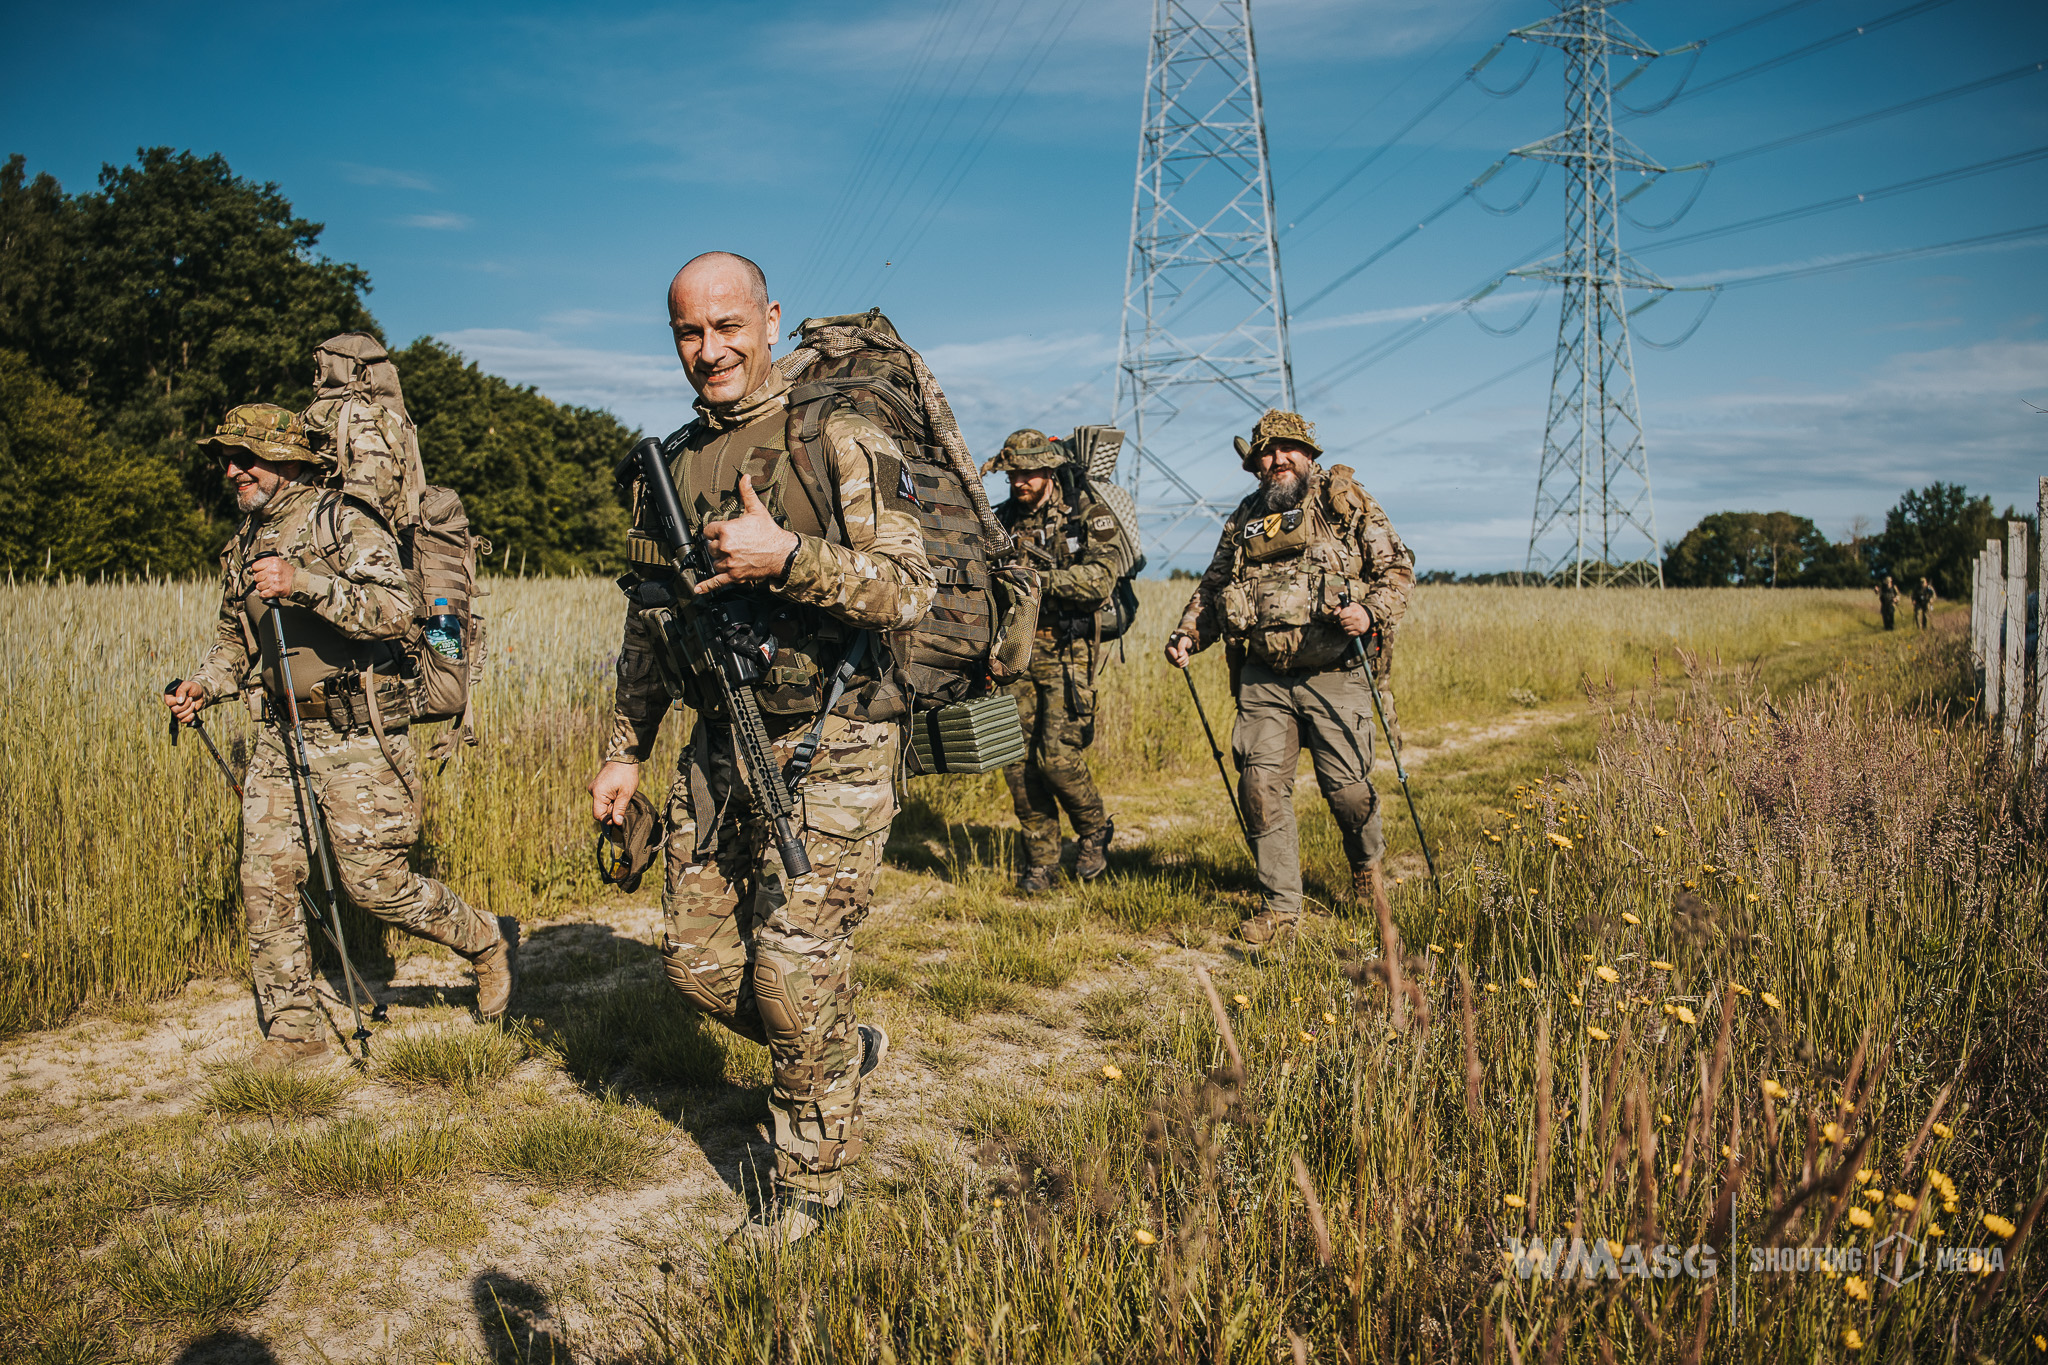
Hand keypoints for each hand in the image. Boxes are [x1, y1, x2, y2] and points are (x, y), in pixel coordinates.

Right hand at [164, 679, 206, 724]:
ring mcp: (176, 710)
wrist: (201, 694)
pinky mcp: (182, 715)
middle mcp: (171, 704)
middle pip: (174, 710)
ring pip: (179, 716)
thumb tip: (179, 701)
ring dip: (189, 710)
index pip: (169, 702)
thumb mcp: (188, 685)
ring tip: (193, 703)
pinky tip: (193, 713)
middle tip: (191, 699)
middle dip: (186, 705)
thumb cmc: (193, 688)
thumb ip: (182, 691)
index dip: (178, 701)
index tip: (187, 697)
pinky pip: (182, 720)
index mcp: (169, 696)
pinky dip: (189, 718)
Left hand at [249, 555, 297, 600]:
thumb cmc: (288, 573)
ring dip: (262, 587)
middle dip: (260, 579)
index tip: (260, 572)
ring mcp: (274, 581)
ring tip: (269, 585)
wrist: (299, 581)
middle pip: (256, 577)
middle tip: (266, 579)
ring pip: (258, 586)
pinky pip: (263, 594)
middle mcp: (273, 571)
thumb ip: (266, 563)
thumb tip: (252, 569)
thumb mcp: (278, 562)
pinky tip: (268, 592)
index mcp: (273, 562)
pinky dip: (264, 595)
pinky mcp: (275, 590)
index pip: (254, 566)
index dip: (257, 570)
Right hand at [590, 761, 641, 826]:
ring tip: (621, 795)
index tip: (619, 817)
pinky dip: (610, 798)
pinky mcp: (597, 785)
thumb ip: (620, 809)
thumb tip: (617, 823)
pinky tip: (617, 792)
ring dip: (612, 804)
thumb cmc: (626, 774)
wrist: (624, 757)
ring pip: (602, 804)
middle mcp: (592, 791)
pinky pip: (602, 798)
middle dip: (612, 810)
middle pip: (600, 810)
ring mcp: (594, 787)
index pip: (598, 815)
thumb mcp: (626, 793)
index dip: (608, 819)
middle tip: (623, 802)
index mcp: (598, 793)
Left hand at [696, 475, 798, 592]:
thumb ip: (746, 493)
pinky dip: (706, 586)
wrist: (782, 553)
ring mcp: (729, 563)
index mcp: (727, 530)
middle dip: (719, 545)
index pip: (708, 530)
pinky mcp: (734, 576)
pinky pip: (716, 582)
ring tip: (733, 555)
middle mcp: (725, 547)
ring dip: (720, 559)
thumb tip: (744, 477)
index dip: (715, 530)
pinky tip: (698, 589)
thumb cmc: (770, 532)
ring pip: (714, 561)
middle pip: (711, 546)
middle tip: (733, 543)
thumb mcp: (757, 510)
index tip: (722, 531)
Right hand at [1164, 633, 1191, 669]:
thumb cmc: (1184, 640)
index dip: (1181, 656)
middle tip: (1186, 652)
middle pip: (1177, 661)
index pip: (1174, 657)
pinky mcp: (1173, 663)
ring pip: (1179, 664)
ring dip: (1185, 659)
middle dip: (1184, 657)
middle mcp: (1167, 653)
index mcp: (1168, 647)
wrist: (1185, 642)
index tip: (1185, 652)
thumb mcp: (1184, 640)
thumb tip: (1179, 655)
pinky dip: (1185, 662)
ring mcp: (1169, 659)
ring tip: (1186, 654)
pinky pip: (1180, 666)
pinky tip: (1185, 657)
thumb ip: (1181, 646)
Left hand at [1335, 603, 1372, 637]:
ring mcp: (1359, 625)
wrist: (1367, 617)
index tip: (1343, 615)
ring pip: (1345, 628)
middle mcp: (1357, 617)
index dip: (1340, 615)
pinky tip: (1351, 627)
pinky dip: (1348, 631)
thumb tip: (1335, 614)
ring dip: (1345, 627)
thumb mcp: (1348, 605)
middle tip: (1345, 620)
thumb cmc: (1355, 611)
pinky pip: (1349, 633)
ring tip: (1348, 624)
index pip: (1341, 615)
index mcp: (1354, 610)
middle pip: (1342, 623)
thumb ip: (1339, 607)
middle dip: (1342, 621)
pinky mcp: (1360, 631)